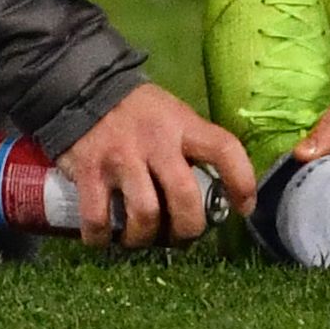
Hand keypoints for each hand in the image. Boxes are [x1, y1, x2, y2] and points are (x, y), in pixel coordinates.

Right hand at [54, 81, 249, 248]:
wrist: (85, 89)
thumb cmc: (138, 111)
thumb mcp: (173, 115)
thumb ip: (190, 147)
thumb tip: (212, 193)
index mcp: (183, 125)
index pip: (224, 149)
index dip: (242, 182)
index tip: (244, 207)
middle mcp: (156, 141)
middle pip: (185, 198)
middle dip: (187, 230)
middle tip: (181, 236)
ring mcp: (121, 157)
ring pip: (145, 215)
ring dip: (144, 238)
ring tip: (141, 237)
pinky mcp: (88, 172)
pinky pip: (99, 220)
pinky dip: (102, 240)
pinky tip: (105, 239)